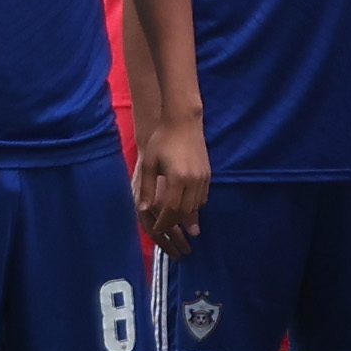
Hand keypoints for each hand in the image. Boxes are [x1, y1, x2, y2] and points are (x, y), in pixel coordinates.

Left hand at [135, 125, 209, 256]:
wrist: (183, 121)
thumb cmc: (162, 140)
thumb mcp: (149, 164)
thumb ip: (146, 188)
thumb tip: (142, 209)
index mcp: (178, 178)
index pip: (171, 209)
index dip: (163, 222)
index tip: (156, 229)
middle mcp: (193, 180)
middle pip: (184, 210)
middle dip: (173, 222)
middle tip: (164, 229)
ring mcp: (203, 177)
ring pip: (196, 206)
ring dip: (184, 216)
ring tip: (174, 221)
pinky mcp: (208, 174)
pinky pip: (203, 197)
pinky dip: (194, 206)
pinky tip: (185, 207)